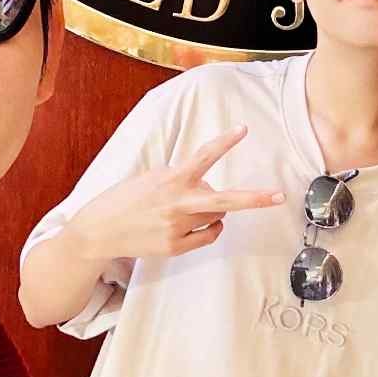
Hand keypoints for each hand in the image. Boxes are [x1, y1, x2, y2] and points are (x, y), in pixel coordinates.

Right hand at [66, 126, 283, 261]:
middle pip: (224, 200)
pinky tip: (196, 224)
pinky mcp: (175, 247)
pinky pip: (209, 235)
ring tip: (189, 206)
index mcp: (170, 179)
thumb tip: (208, 187)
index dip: (225, 142)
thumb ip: (180, 178)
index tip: (242, 129)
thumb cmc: (126, 199)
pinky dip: (209, 228)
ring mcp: (177, 227)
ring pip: (217, 215)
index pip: (202, 156)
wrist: (98, 231)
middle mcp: (177, 203)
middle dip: (254, 199)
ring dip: (213, 209)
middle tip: (279, 196)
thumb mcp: (151, 178)